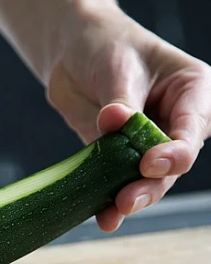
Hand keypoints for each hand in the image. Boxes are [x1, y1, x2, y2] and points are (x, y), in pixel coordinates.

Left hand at [46, 8, 209, 230]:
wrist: (72, 52)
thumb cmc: (106, 46)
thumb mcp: (118, 66)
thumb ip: (121, 101)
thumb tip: (114, 121)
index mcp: (191, 93)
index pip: (191, 130)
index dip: (174, 152)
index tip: (149, 164)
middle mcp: (173, 123)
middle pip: (170, 164)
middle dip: (150, 185)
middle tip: (127, 200)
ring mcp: (144, 143)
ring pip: (146, 179)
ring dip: (130, 198)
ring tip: (112, 214)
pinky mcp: (115, 155)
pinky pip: (115, 180)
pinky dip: (108, 199)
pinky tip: (103, 217)